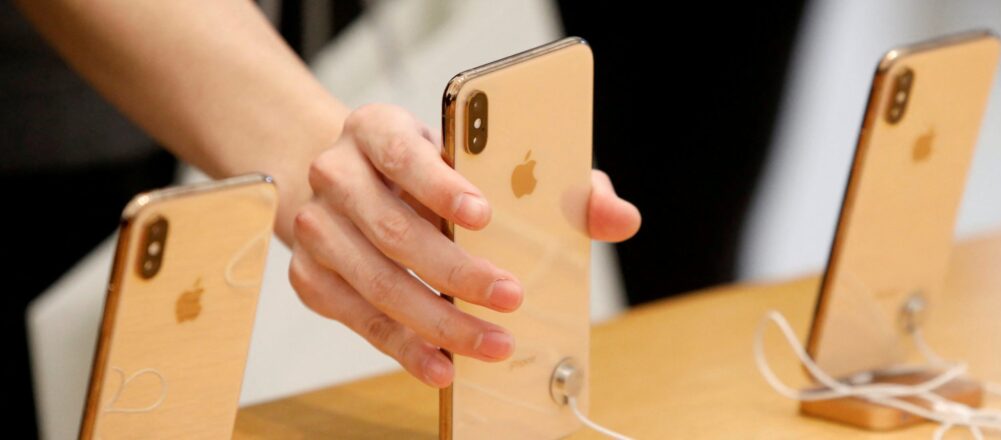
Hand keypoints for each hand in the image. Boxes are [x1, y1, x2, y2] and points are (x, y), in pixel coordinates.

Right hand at [288, 104, 640, 387]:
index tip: (484, 216)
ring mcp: (318, 229)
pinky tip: (441, 364)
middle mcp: (338, 175)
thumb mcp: (483, 156)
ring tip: (490, 344)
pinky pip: (356, 319)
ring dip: (436, 321)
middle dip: (456, 272)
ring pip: (375, 282)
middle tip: (511, 298)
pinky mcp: (312, 276)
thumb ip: (555, 183)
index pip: (404, 153)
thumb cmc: (427, 169)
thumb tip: (619, 218)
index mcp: (378, 129)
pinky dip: (402, 347)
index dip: (441, 185)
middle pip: (393, 229)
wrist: (350, 181)